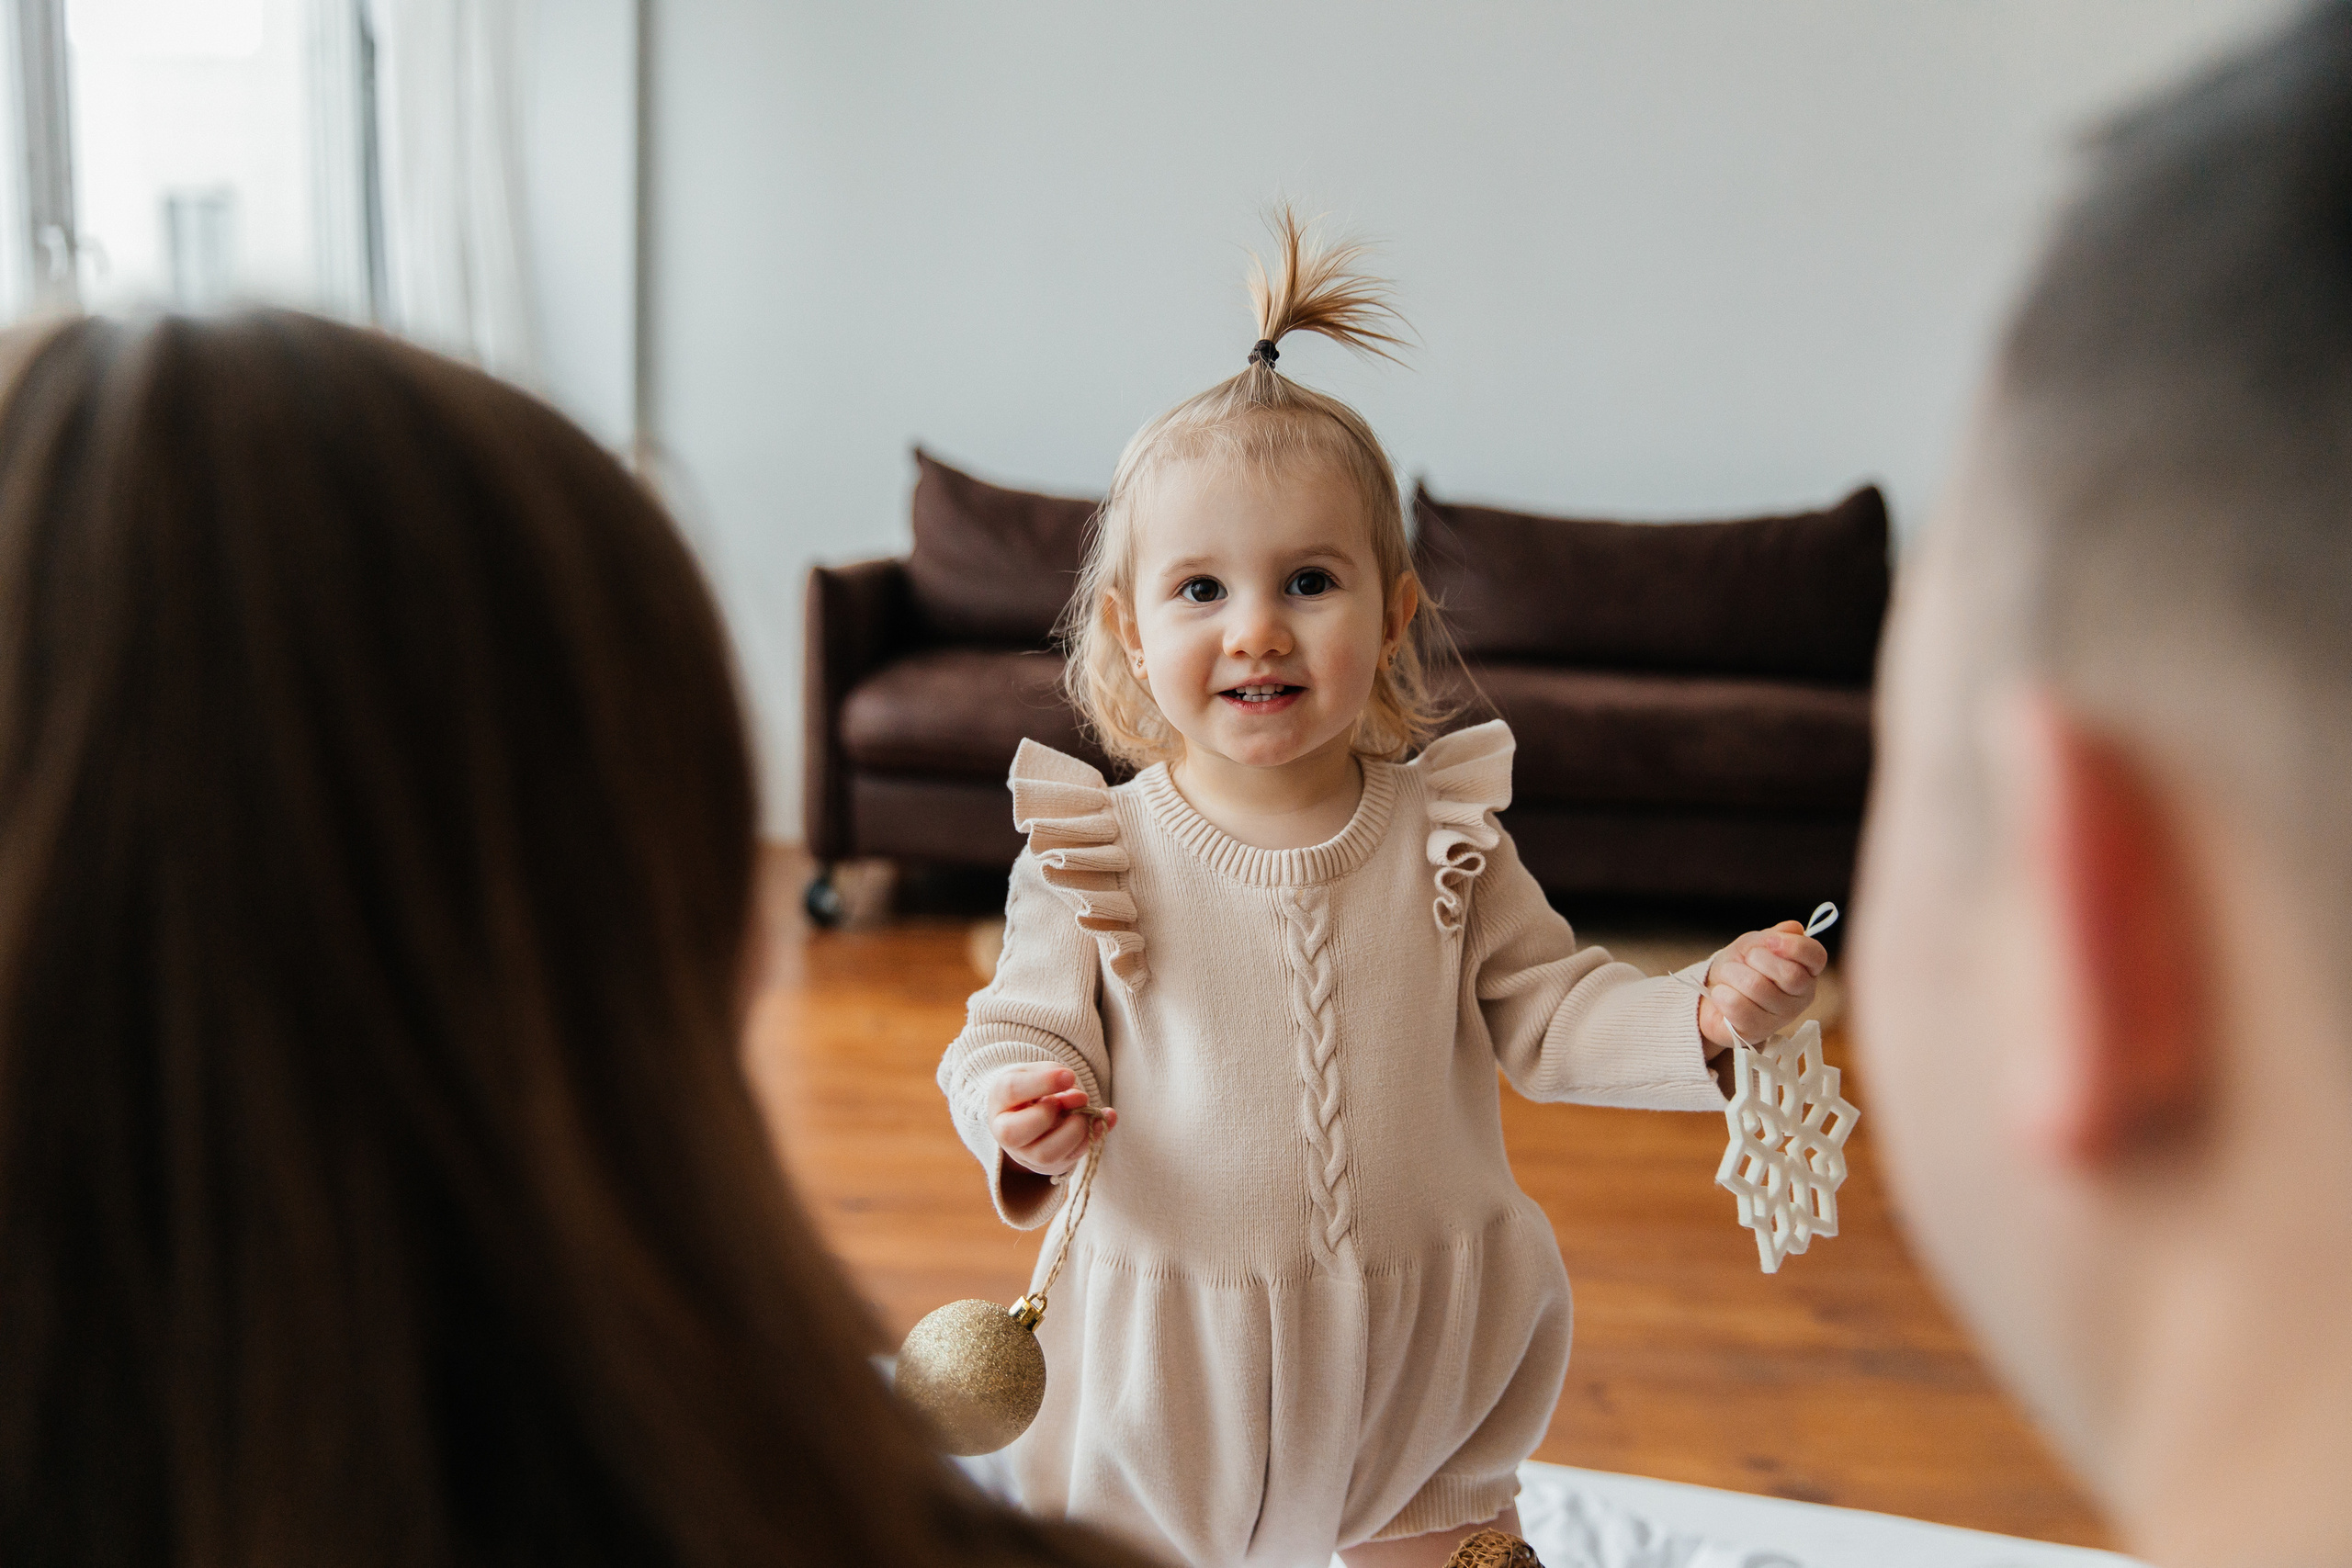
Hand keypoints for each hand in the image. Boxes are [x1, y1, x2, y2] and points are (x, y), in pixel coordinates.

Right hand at [987, 1063, 1115, 1177]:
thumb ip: (1057, 1079)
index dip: (1042, 1082)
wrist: (1031, 1114)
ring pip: (1045, 1155)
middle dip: (1048, 1115)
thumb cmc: (1034, 1089)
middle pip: (1014, 1133)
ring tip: (1086, 1114)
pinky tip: (1102, 1121)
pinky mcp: (1049, 1165)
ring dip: (1074, 1132)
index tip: (1069, 1076)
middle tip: (1070, 1100)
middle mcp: (1005, 1131)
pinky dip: (1092, 1138)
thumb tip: (1080, 1099)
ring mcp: (1025, 1153)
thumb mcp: (1040, 1073)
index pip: (1011, 1090)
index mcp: (1000, 1099)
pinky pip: (1069, 1159)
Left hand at [1697, 920, 1828, 1054]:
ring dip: (1733, 974)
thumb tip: (1794, 929)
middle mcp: (1800, 996)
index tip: (1769, 941)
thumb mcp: (1754, 943)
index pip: (1816, 956)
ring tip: (1729, 976)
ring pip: (1757, 987)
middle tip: (1745, 959)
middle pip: (1790, 975)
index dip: (1794, 946)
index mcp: (1806, 970)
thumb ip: (1773, 935)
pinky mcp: (1757, 1032)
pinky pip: (1738, 1008)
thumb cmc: (1740, 965)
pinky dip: (1722, 994)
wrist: (1713, 990)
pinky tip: (1722, 993)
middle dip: (1757, 958)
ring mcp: (1781, 1017)